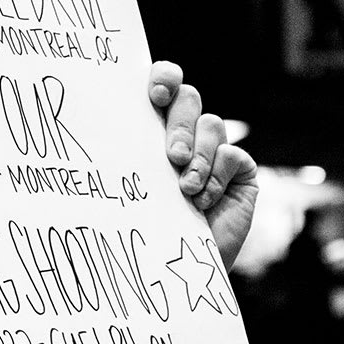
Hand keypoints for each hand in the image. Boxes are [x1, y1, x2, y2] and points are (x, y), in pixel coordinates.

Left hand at [149, 61, 257, 266]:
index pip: (163, 82)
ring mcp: (215, 148)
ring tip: (185, 189)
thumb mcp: (133, 184)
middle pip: (188, 99)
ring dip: (198, 157)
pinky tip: (203, 200)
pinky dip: (216, 177)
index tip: (155, 94)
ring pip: (212, 124)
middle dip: (180, 124)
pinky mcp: (240, 170)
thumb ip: (130, 153)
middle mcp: (186, 131)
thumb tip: (103, 127)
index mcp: (154, 125)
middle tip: (172, 157)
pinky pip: (232, 156)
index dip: (164, 77)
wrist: (175, 265)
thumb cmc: (145, 222)